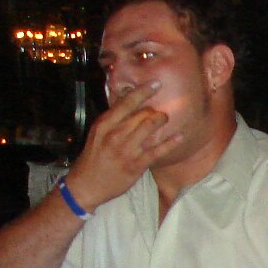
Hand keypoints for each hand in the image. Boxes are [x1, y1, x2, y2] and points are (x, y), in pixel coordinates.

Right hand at [63, 83, 184, 211]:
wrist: (87, 184)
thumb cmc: (94, 156)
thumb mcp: (98, 133)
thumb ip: (113, 119)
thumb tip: (128, 101)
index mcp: (105, 124)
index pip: (126, 103)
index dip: (143, 91)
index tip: (156, 84)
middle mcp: (115, 134)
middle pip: (142, 114)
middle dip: (154, 111)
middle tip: (159, 113)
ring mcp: (127, 150)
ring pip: (150, 127)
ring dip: (162, 121)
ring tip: (165, 120)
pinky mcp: (136, 165)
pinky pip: (158, 151)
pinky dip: (171, 142)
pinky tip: (180, 136)